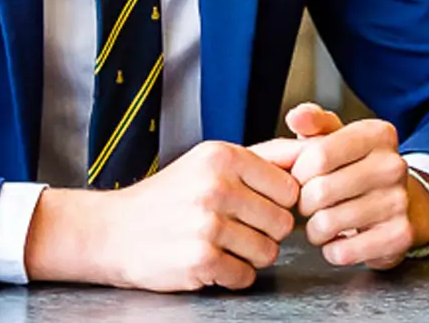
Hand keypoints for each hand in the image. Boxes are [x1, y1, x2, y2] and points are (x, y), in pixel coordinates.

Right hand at [25, 141, 298, 291]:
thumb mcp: (212, 162)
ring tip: (222, 244)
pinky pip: (246, 276)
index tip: (260, 206)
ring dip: (251, 256)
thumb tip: (315, 152)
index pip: (291, 186)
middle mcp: (216, 186)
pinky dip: (233, 276)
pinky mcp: (199, 260)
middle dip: (267, 232)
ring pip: (269, 252)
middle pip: (284, 222)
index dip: (281, 203)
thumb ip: (264, 158)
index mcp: (224, 156)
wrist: (113, 231)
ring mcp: (207, 224)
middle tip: (237, 229)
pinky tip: (211, 262)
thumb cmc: (170, 197)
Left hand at [276, 103, 428, 269]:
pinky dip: (332, 250)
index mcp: (377, 134)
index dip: (298, 173)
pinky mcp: (400, 236)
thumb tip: (296, 116)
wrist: (403, 203)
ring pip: (327, 223)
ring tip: (323, 221)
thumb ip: (314, 123)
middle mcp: (393, 165)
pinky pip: (343, 252)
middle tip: (311, 204)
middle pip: (319, 191)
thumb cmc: (358, 168)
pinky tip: (341, 238)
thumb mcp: (339, 138)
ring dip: (315, 229)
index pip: (317, 155)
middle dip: (304, 203)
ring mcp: (399, 201)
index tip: (302, 178)